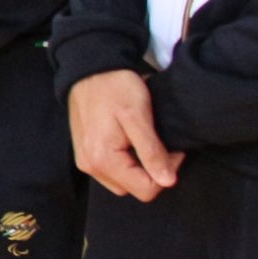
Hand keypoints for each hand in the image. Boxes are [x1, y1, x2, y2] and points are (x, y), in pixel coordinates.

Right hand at [68, 69, 181, 201]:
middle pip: (133, 188)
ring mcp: (85, 161)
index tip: (172, 148)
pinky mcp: (85, 153)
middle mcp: (90, 166)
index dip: (166, 172)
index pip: (145, 189)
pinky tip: (130, 141)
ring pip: (122, 182)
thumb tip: (168, 182)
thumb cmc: (115, 88)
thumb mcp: (139, 117)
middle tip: (160, 144)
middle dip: (152, 172)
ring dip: (139, 169)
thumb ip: (152, 152)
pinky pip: (111, 171)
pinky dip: (125, 163)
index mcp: (103, 160)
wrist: (89, 69)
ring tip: (144, 141)